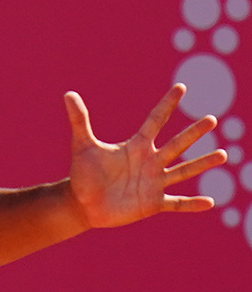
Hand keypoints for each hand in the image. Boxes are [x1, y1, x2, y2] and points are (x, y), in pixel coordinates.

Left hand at [66, 85, 227, 228]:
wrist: (82, 204)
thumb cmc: (83, 174)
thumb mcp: (82, 146)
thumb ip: (79, 120)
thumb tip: (68, 94)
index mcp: (136, 146)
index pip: (154, 121)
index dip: (166, 105)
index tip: (180, 87)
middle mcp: (150, 162)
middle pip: (176, 144)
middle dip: (193, 133)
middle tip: (211, 119)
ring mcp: (154, 182)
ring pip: (183, 171)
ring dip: (202, 164)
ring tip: (223, 155)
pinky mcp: (152, 203)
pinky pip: (176, 203)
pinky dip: (191, 204)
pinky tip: (210, 203)